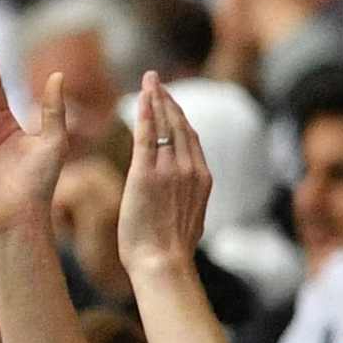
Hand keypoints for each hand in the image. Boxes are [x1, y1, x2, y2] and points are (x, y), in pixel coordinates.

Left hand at [114, 74, 214, 279]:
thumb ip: (188, 198)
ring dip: (155, 99)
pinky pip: (146, 135)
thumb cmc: (170, 249)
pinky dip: (143, 113)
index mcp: (202, 179)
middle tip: (156, 79)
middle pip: (179, 124)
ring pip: (163, 125)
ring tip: (148, 81)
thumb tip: (186, 195)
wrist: (162, 262)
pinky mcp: (146, 174)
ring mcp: (169, 170)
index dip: (178, 115)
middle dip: (167, 98)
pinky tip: (140, 97)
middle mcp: (190, 169)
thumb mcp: (190, 218)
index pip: (190, 137)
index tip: (168, 100)